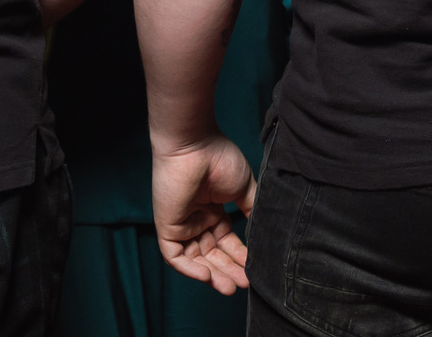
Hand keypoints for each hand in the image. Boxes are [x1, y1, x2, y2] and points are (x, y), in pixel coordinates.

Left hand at [152, 133, 256, 293]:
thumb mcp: (244, 188)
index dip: (240, 257)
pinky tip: (208, 276)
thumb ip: (252, 210)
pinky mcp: (167, 227)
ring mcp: (181, 224)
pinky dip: (190, 270)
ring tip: (231, 287)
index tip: (255, 270)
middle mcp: (197, 219)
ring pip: (196, 260)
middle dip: (228, 271)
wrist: (195, 145)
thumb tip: (264, 232)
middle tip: (245, 284)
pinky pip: (175, 257)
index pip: (226, 242)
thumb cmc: (219, 159)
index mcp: (214, 210)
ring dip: (213, 274)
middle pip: (212, 255)